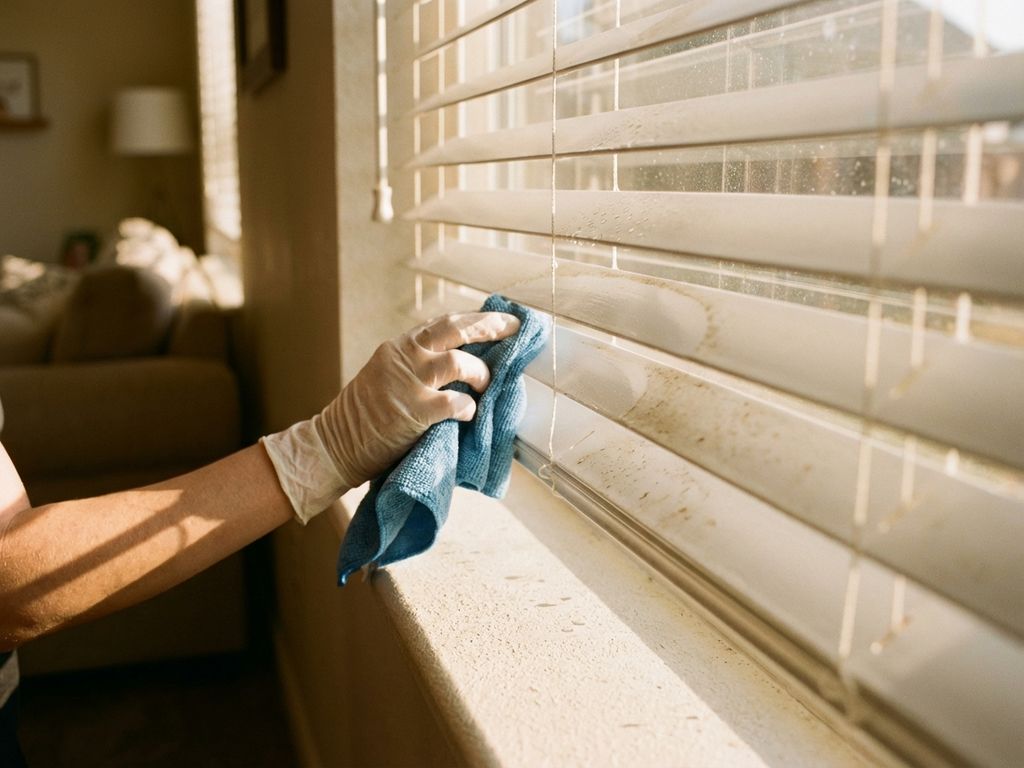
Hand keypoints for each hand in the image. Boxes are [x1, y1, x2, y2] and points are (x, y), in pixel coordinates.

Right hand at [261, 311, 520, 522]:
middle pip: (454, 328)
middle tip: (513, 329)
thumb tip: (461, 365)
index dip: (474, 320)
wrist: (332, 446)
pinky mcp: (414, 413)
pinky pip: (455, 403)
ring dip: (480, 374)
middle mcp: (403, 357)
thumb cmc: (362, 418)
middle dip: (489, 327)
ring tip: (487, 386)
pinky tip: (469, 415)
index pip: (442, 324)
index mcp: (398, 348)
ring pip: (458, 362)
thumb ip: (415, 367)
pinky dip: (468, 408)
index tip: (500, 321)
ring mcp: (408, 384)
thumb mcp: (385, 378)